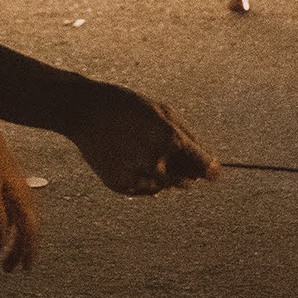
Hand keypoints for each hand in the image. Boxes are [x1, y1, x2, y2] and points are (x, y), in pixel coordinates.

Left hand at [0, 112, 40, 271]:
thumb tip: (3, 241)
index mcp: (21, 197)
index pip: (30, 230)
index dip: (29, 251)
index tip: (26, 269)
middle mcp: (18, 194)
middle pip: (21, 228)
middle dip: (15, 250)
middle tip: (7, 270)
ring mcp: (6, 187)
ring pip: (8, 220)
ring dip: (1, 239)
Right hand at [66, 82, 219, 197]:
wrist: (86, 112)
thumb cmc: (129, 107)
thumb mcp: (164, 113)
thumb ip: (190, 139)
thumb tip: (210, 166)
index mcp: (172, 141)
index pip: (205, 168)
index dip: (211, 169)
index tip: (211, 169)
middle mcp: (157, 164)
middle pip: (186, 182)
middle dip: (182, 169)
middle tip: (160, 147)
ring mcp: (138, 178)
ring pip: (164, 187)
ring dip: (161, 174)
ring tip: (140, 149)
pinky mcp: (122, 187)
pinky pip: (144, 190)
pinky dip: (142, 178)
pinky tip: (128, 158)